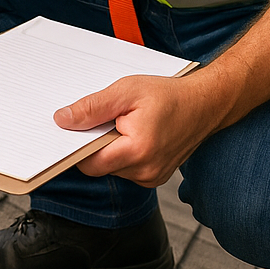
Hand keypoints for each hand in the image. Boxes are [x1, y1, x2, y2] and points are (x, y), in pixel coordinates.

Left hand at [53, 73, 226, 186]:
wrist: (206, 104)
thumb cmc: (169, 95)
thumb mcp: (126, 91)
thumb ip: (92, 108)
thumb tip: (63, 120)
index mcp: (137, 151)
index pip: (89, 162)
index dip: (76, 146)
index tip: (70, 131)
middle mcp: (145, 171)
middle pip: (99, 166)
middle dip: (95, 144)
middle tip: (104, 119)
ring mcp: (151, 177)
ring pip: (112, 168)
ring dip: (110, 148)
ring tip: (125, 123)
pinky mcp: (155, 177)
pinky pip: (126, 169)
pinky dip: (123, 153)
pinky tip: (134, 134)